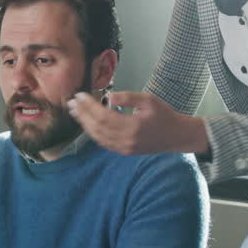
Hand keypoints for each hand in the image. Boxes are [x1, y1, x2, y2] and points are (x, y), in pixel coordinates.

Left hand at [67, 91, 208, 155]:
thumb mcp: (149, 100)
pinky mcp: (124, 151)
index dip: (89, 106)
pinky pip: (104, 143)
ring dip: (84, 124)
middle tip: (71, 102)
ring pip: (98, 137)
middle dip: (82, 114)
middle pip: (97, 127)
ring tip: (75, 112)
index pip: (103, 116)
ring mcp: (124, 148)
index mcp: (133, 126)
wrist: (176, 136)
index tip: (80, 95)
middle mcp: (126, 140)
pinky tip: (87, 124)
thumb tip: (109, 96)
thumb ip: (129, 97)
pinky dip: (93, 133)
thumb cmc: (164, 115)